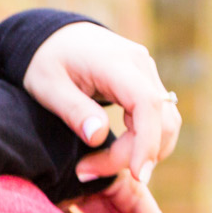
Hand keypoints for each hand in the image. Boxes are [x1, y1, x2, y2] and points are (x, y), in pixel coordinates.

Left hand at [23, 22, 181, 185]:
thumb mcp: (47, 86)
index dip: (146, 142)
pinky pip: (157, 118)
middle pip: (162, 119)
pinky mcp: (146, 83)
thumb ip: (73, 110)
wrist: (54, 37)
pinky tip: (113, 156)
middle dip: (136, 155)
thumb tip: (97, 137)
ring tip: (96, 167)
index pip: (147, 104)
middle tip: (88, 172)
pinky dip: (143, 142)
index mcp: (116, 62)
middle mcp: (141, 65)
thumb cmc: (45, 60)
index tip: (137, 175)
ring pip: (165, 122)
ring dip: (142, 152)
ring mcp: (147, 73)